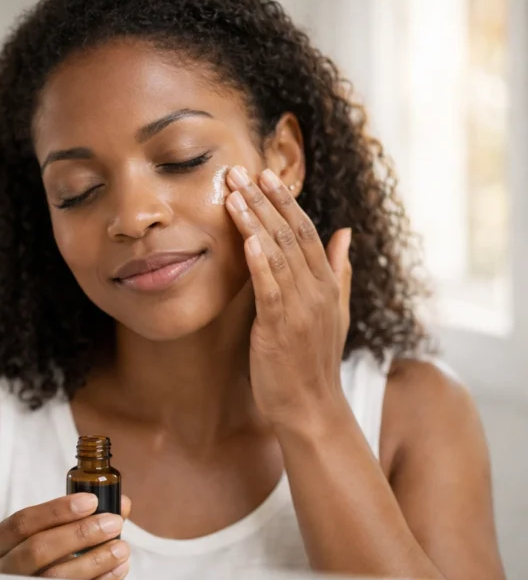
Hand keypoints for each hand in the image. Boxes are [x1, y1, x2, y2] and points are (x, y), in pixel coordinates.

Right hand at [0, 494, 131, 579]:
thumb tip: (121, 503)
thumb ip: (79, 514)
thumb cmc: (41, 554)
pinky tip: (119, 568)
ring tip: (121, 546)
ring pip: (56, 578)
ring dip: (94, 560)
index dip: (57, 510)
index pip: (22, 522)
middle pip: (38, 550)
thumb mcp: (46, 531)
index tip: (91, 501)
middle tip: (113, 523)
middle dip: (79, 534)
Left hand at [224, 166, 352, 429]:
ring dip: (254, 220)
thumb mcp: (332, 312)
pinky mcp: (281, 328)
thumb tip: (346, 233)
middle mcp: (317, 290)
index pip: (305, 231)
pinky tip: (247, 239)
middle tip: (238, 171)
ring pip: (278, 254)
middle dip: (263, 200)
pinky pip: (270, 289)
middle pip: (290, 234)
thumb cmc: (312, 361)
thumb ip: (338, 271)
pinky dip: (260, 263)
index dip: (283, 201)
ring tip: (232, 192)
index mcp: (327, 284)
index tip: (263, 175)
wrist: (311, 408)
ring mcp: (300, 309)